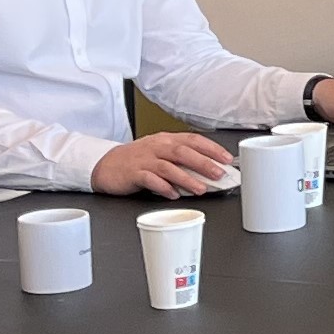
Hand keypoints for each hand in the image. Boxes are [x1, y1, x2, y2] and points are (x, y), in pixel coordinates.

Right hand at [93, 130, 236, 198]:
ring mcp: (145, 159)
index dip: (212, 148)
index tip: (227, 159)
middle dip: (203, 163)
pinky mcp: (133, 173)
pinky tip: (173, 194)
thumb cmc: (138, 159)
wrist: (107, 164)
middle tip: (219, 174)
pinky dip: (163, 187)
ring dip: (187, 178)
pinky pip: (150, 179)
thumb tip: (209, 172)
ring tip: (201, 189)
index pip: (193, 140)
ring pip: (169, 167)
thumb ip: (181, 159)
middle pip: (183, 152)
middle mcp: (157, 147)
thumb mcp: (160, 153)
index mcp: (167, 139)